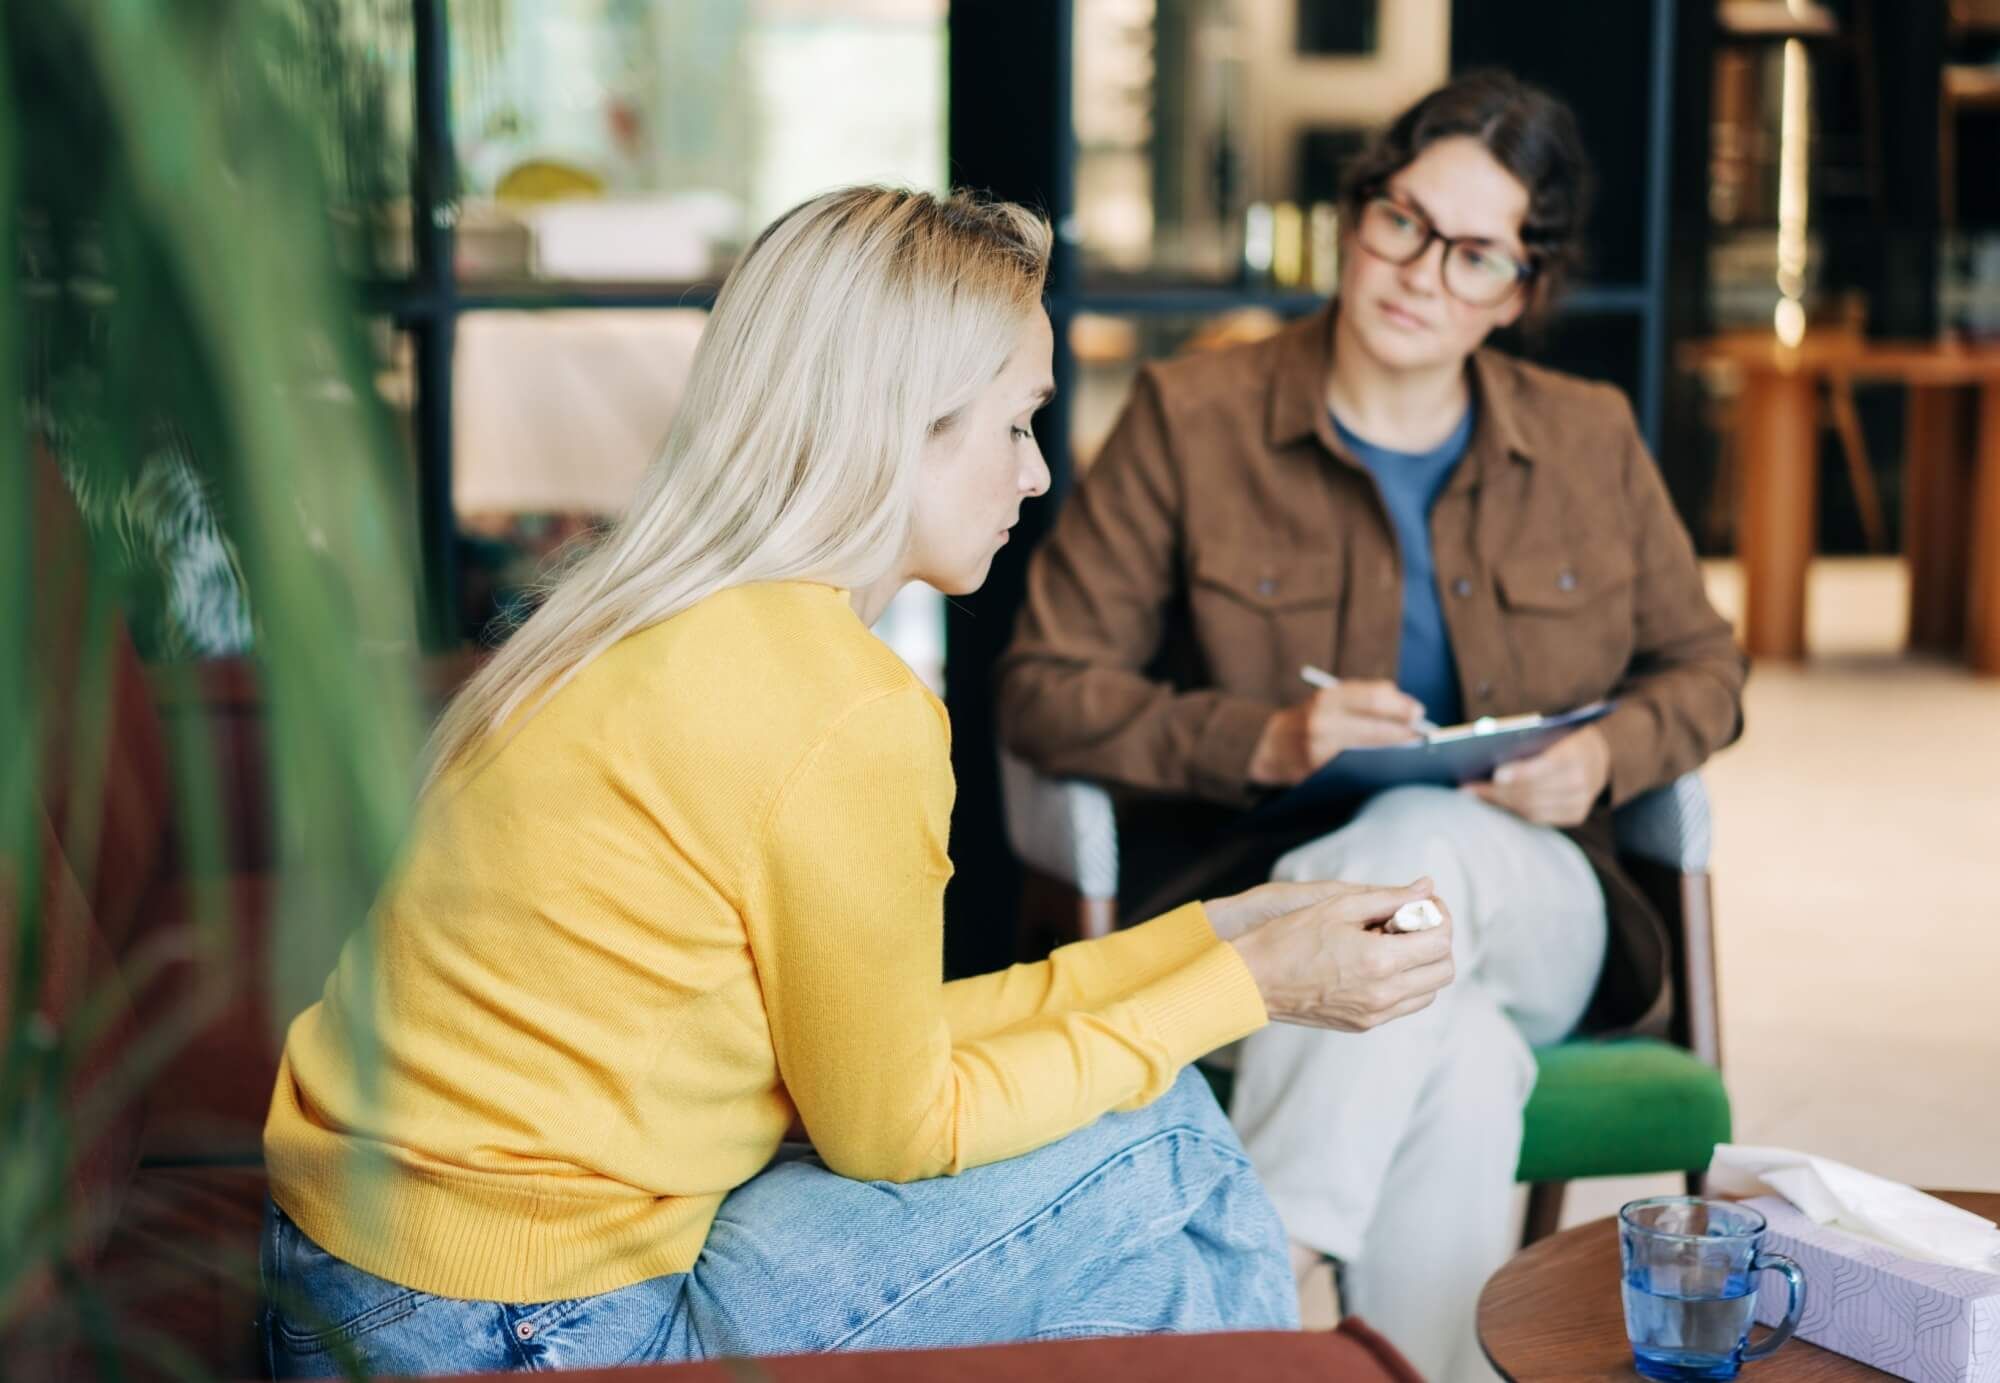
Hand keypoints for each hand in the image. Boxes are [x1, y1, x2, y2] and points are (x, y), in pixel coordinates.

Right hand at [1226, 879, 1455, 1031]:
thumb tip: (1427, 887)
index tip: (1420, 905)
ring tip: (1392, 944)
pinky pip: (1404, 1005)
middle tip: (1409, 923)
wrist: (1252, 981)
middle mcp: (1384, 993)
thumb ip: (1390, 896)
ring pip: (1429, 992)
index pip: (1441, 941)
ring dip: (1423, 965)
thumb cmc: (1289, 937)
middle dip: (1436, 941)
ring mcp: (1375, 1013)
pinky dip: (1405, 983)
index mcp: (1380, 960)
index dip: (1438, 917)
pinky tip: (1377, 963)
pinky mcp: (1363, 1024)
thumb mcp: (1338, 905)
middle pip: (1444, 970)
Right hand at [1248, 681, 1427, 786]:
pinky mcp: (1319, 774)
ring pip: (1370, 750)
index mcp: (1326, 699)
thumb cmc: (1309, 720)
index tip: (1418, 711)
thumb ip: (1362, 698)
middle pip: (1376, 727)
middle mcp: (1322, 723)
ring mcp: (1320, 751)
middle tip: (1424, 734)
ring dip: (1394, 748)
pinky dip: (1376, 764)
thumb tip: (1406, 707)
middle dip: (1404, 730)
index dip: (1400, 705)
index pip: (1374, 698)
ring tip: (1412, 746)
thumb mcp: (1329, 700)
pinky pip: (1357, 769)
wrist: (1268, 747)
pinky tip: (1390, 763)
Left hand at [1464, 725, 1611, 826]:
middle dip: (1497, 790)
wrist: (1599, 756)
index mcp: (1575, 755)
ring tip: (1475, 795)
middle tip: (1468, 788)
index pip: (1546, 767)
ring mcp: (1580, 802)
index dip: (1521, 772)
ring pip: (1531, 807)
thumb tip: (1486, 744)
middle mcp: (1582, 782)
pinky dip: (1514, 810)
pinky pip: (1537, 817)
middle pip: (1533, 791)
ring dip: (1499, 802)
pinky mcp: (1575, 815)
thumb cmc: (1563, 738)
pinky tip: (1494, 802)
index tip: (1496, 774)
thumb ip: (1528, 738)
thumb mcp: (1553, 730)